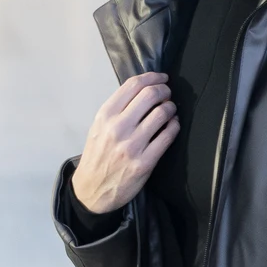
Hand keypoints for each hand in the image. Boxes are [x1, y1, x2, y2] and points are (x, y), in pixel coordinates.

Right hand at [71, 72, 178, 212]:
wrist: (92, 189)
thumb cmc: (98, 154)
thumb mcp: (99, 127)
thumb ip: (118, 109)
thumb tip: (145, 89)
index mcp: (105, 116)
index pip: (133, 85)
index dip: (153, 77)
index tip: (162, 78)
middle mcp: (118, 128)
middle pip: (151, 95)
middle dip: (164, 90)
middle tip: (167, 94)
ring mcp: (132, 145)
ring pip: (162, 113)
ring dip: (171, 108)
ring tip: (170, 110)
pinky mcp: (145, 162)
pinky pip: (168, 135)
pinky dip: (174, 126)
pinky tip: (172, 125)